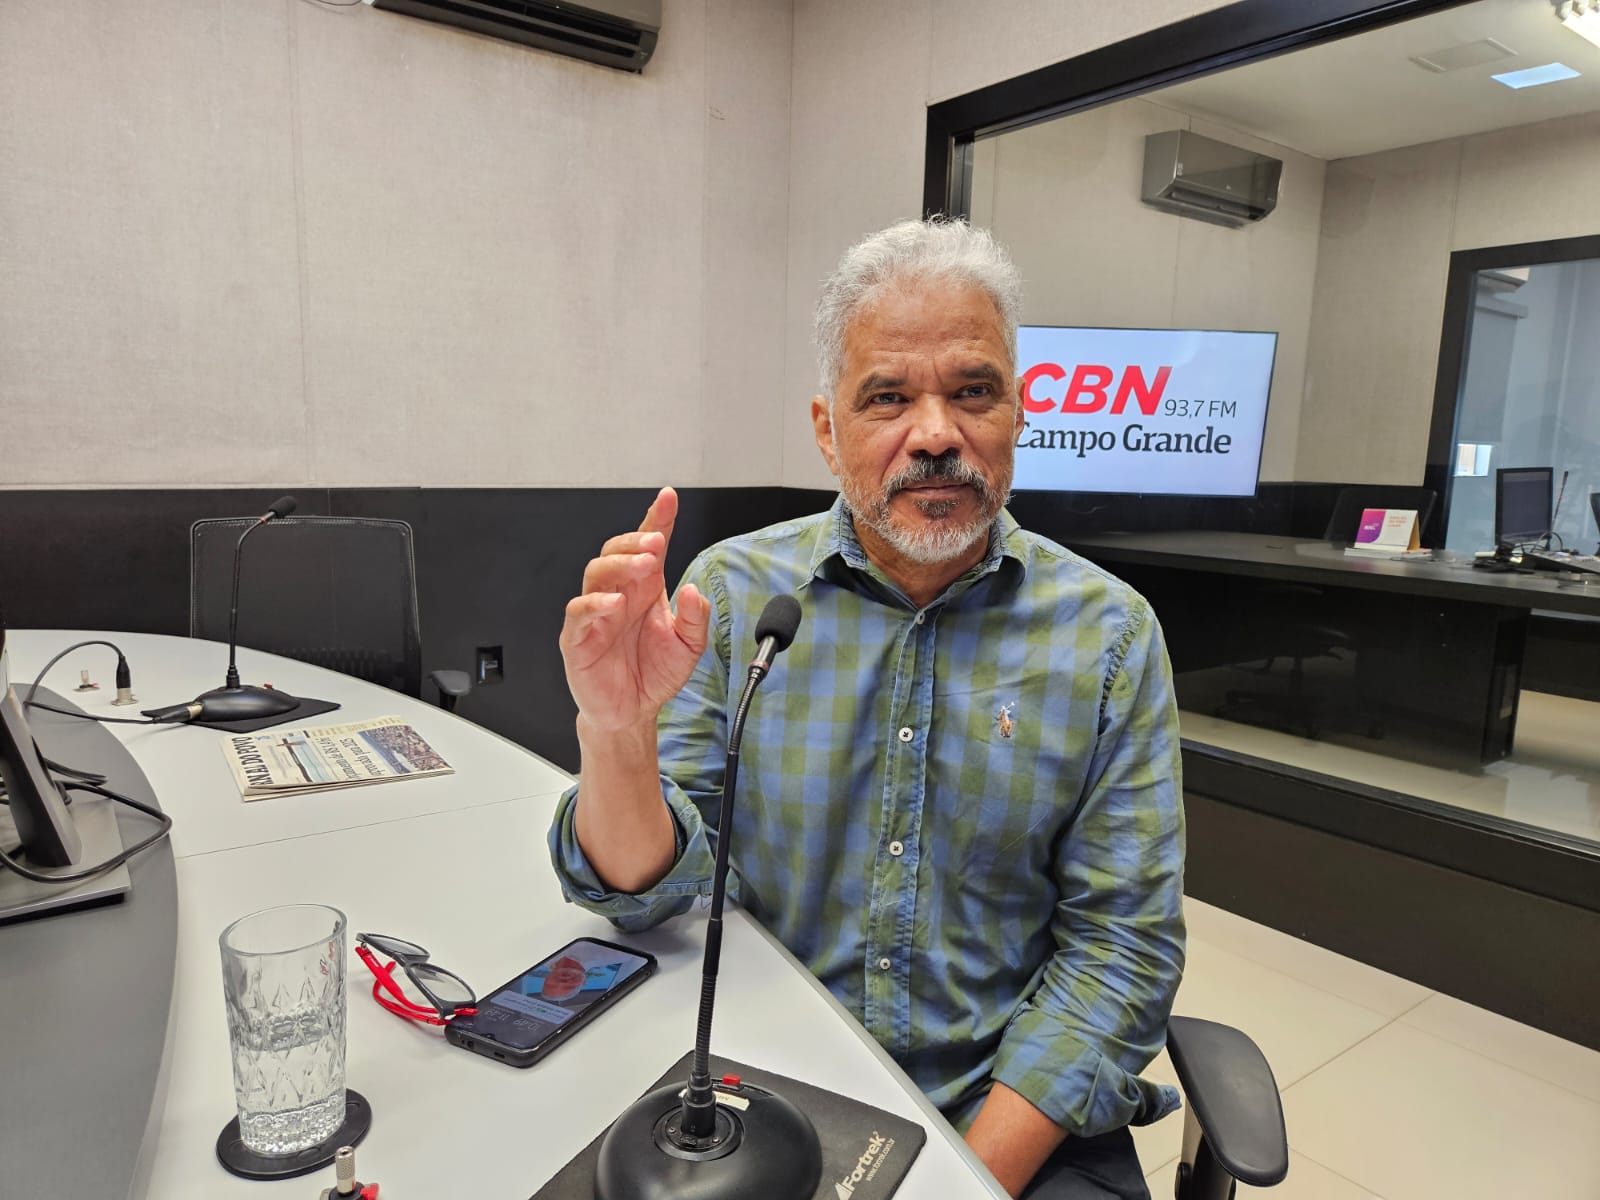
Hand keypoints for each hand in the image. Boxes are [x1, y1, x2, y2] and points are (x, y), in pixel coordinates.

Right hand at [560, 487, 711, 734]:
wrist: (632, 712)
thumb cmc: (654, 673)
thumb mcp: (690, 646)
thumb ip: (695, 618)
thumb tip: (692, 591)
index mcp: (645, 590)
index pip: (649, 547)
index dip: (657, 520)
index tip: (668, 498)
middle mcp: (620, 595)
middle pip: (617, 551)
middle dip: (636, 540)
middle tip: (656, 543)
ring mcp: (597, 614)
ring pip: (596, 571)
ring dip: (620, 563)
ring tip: (644, 566)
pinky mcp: (578, 638)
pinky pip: (579, 612)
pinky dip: (595, 603)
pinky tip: (615, 603)